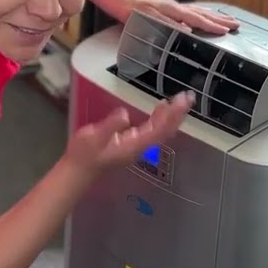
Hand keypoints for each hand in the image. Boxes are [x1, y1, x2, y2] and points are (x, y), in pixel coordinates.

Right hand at [64, 92, 193, 171]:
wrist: (79, 171)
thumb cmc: (84, 153)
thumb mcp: (93, 136)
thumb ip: (110, 125)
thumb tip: (125, 114)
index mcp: (135, 144)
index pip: (159, 127)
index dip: (172, 113)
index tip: (181, 99)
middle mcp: (141, 147)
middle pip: (165, 130)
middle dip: (177, 114)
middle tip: (188, 96)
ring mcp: (138, 147)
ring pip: (162, 131)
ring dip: (172, 116)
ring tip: (180, 101)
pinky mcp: (134, 145)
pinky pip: (155, 132)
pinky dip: (162, 120)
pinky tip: (162, 111)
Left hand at [125, 0, 238, 34]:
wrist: (118, 0)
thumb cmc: (129, 12)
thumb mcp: (147, 21)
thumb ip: (167, 25)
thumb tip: (186, 30)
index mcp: (172, 10)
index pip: (197, 19)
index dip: (213, 26)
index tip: (227, 30)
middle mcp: (174, 7)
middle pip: (202, 13)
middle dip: (220, 19)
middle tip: (236, 23)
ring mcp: (171, 7)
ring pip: (198, 11)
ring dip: (213, 16)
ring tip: (226, 19)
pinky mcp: (167, 9)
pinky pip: (190, 11)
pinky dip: (201, 15)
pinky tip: (202, 18)